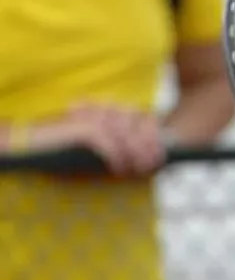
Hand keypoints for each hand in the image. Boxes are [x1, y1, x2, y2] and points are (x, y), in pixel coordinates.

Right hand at [22, 102, 167, 175]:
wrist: (29, 143)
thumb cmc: (64, 149)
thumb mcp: (99, 146)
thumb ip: (121, 146)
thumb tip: (149, 159)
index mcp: (109, 109)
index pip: (143, 116)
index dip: (155, 136)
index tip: (160, 156)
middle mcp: (103, 108)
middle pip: (139, 123)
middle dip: (150, 146)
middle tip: (153, 167)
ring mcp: (93, 116)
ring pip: (127, 134)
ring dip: (136, 154)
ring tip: (138, 171)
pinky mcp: (82, 127)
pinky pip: (108, 142)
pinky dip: (117, 157)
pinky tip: (119, 170)